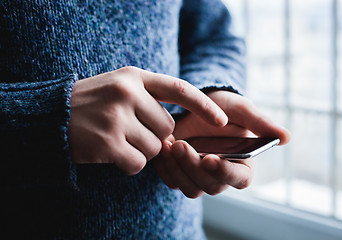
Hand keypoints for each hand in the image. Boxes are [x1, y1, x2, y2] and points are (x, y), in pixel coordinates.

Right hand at [67, 66, 227, 174]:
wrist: (50, 116)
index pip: (179, 88)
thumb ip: (149, 100)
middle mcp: (127, 93)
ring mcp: (116, 118)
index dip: (203, 106)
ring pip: (154, 148)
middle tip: (130, 130)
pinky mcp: (107, 143)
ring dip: (140, 150)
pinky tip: (110, 153)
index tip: (222, 120)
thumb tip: (176, 131)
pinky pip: (137, 164)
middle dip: (155, 136)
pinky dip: (128, 164)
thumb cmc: (92, 103)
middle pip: (167, 128)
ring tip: (116, 139)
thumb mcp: (120, 88)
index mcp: (133, 76)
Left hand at [154, 90, 289, 197]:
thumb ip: (260, 123)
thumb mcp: (241, 109)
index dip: (226, 173)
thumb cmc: (223, 106)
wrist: (196, 103)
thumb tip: (287, 137)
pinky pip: (172, 180)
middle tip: (182, 145)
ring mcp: (199, 177)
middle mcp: (221, 175)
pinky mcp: (180, 173)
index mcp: (242, 164)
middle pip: (211, 186)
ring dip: (178, 169)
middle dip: (194, 168)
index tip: (210, 159)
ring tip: (169, 145)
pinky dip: (166, 167)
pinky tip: (162, 148)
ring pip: (190, 188)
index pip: (240, 179)